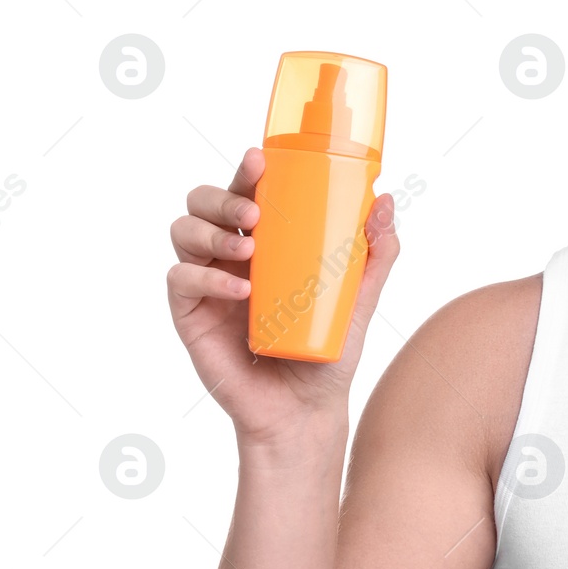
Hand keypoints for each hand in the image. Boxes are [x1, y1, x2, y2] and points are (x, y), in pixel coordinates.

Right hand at [167, 147, 400, 443]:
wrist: (305, 409)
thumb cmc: (328, 351)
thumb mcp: (360, 299)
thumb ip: (375, 254)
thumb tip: (386, 201)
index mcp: (267, 242)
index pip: (248, 192)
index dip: (247, 170)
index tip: (260, 159)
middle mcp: (231, 255)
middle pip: (205, 202)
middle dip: (223, 196)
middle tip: (253, 212)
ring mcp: (207, 283)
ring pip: (184, 232)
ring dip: (211, 232)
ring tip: (248, 250)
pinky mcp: (191, 314)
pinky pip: (181, 281)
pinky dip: (206, 279)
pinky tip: (239, 291)